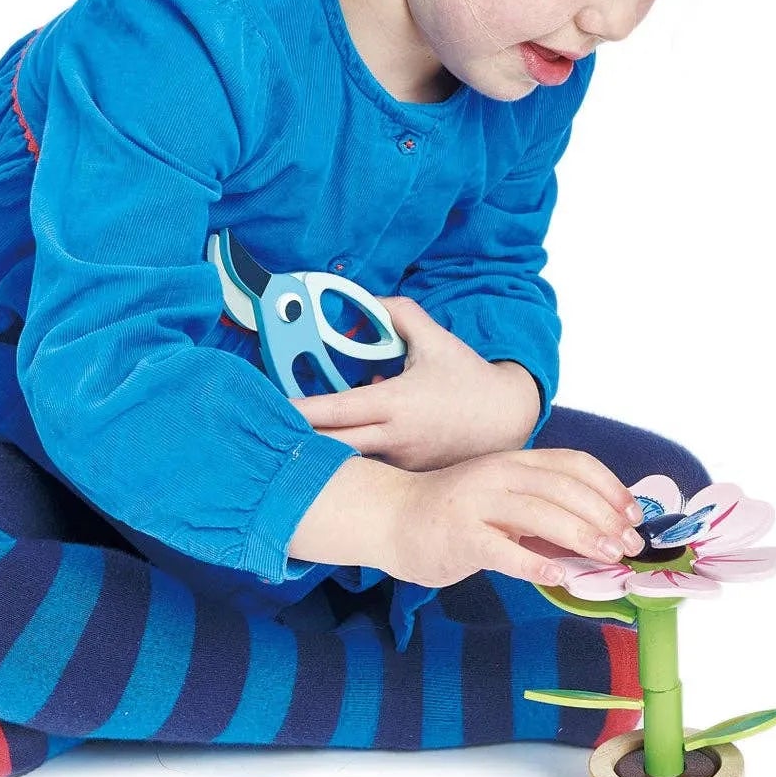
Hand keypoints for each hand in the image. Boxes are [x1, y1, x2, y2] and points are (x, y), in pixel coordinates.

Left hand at [287, 296, 540, 470]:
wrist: (506, 418)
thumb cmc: (467, 378)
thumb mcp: (434, 337)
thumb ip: (397, 312)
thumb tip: (365, 300)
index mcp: (395, 402)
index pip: (336, 410)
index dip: (300, 410)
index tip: (273, 409)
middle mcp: (393, 437)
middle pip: (331, 446)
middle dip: (297, 440)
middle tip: (268, 431)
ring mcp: (400, 462)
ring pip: (349, 461)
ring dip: (323, 452)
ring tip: (296, 442)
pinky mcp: (408, 476)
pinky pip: (371, 467)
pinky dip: (352, 458)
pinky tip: (343, 447)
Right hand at [382, 447, 647, 588]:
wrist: (393, 517)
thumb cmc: (455, 514)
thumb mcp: (503, 500)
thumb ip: (543, 510)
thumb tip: (601, 534)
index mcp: (514, 462)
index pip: (574, 463)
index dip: (610, 487)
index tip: (634, 516)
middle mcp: (498, 475)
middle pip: (564, 487)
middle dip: (604, 516)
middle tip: (628, 546)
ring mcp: (477, 503)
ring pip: (540, 513)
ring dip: (581, 537)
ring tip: (608, 559)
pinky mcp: (459, 536)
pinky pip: (502, 550)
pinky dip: (534, 565)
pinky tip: (558, 578)